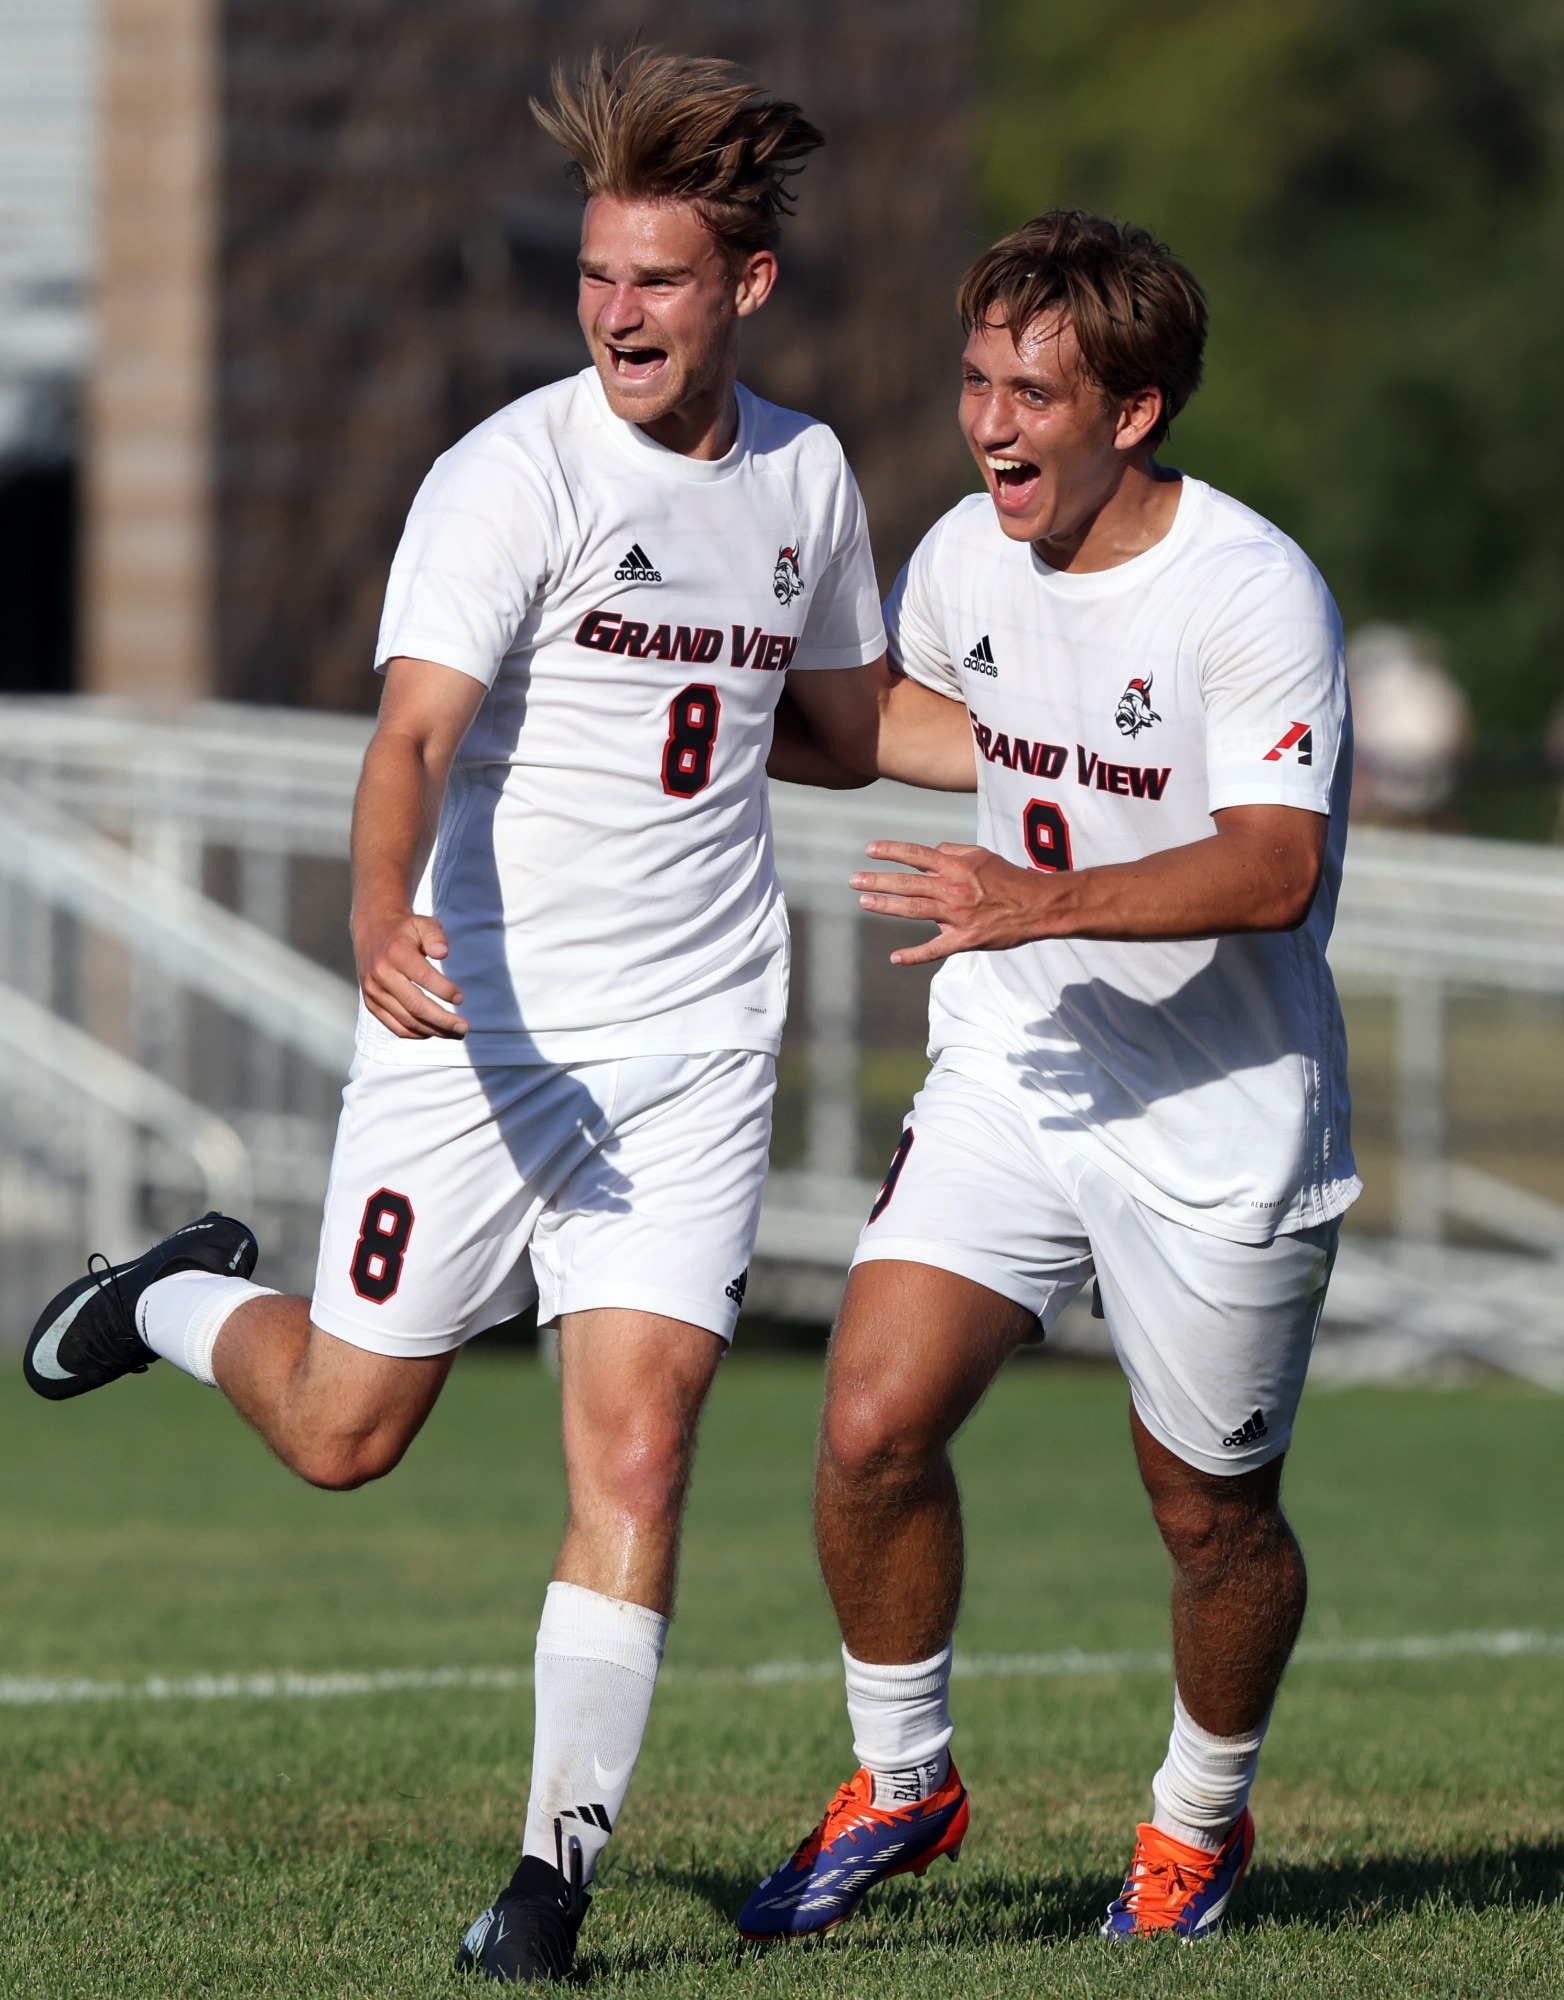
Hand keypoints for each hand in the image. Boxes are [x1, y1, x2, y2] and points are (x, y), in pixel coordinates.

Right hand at [353, 904, 467, 1037]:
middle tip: (463, 1027)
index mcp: (396, 953)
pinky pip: (393, 1025)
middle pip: (415, 1005)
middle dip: (443, 1020)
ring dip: (433, 1030)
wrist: (373, 930)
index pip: (423, 977)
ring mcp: (374, 991)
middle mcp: (381, 974)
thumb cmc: (405, 930)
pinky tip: (432, 1032)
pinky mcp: (371, 1002)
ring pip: (406, 1020)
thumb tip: (443, 953)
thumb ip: (435, 935)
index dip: (444, 990)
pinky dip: (414, 1033)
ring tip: (454, 1033)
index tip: (461, 998)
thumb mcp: (423, 923)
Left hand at [850, 840, 1053, 965]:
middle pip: (908, 883)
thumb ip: (954, 851)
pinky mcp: (964, 938)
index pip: (917, 855)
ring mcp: (956, 915)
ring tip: (864, 902)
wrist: (1036, 906)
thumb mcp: (983, 855)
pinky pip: (935, 948)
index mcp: (956, 867)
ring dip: (886, 906)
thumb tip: (932, 851)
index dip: (892, 851)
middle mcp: (952, 889)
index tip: (869, 850)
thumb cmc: (1009, 878)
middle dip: (878, 880)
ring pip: (913, 909)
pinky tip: (894, 958)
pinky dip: (914, 955)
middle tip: (853, 880)